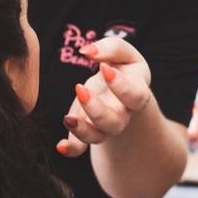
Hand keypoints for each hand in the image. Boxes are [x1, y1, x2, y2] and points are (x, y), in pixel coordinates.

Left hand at [56, 36, 152, 157]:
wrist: (120, 89)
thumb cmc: (123, 69)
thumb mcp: (124, 54)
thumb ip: (111, 48)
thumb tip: (88, 52)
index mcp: (137, 92)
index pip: (135, 95)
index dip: (121, 86)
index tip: (103, 68)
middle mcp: (123, 113)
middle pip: (114, 122)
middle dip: (97, 110)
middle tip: (80, 89)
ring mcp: (105, 126)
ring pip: (97, 136)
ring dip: (82, 130)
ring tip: (68, 118)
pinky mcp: (88, 130)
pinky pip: (81, 146)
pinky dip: (72, 149)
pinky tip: (61, 145)